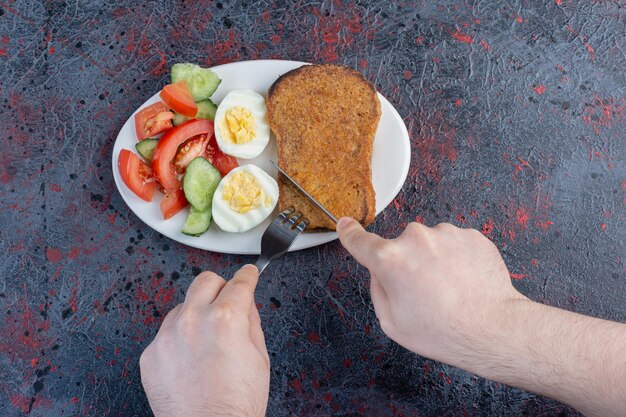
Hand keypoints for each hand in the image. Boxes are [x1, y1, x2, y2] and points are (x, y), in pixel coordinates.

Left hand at [140, 265, 268, 416]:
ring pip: (183, 306)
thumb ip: (251, 322)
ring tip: (207, 343)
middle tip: (228, 302)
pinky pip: (166, 333)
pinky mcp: (150, 354)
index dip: (247, 276)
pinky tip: (190, 361)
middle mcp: (193, 321)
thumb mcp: (260, 357)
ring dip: (197, 314)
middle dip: (220, 287)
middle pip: (205, 280)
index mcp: (225, 319)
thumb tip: (245, 304)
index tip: (248, 274)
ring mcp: (166, 337)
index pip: (239, 282)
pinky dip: (179, 339)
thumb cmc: (236, 404)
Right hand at [336, 218, 527, 364]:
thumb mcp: (391, 322)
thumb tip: (381, 272)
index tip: (345, 225)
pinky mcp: (471, 235)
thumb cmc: (442, 330)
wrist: (492, 328)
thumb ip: (378, 289)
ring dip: (435, 261)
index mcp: (390, 260)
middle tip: (424, 293)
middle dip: (408, 264)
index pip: (360, 241)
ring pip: (431, 244)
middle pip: (401, 247)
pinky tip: (465, 283)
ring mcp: (446, 234)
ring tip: (450, 290)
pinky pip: (455, 244)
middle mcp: (416, 238)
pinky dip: (457, 260)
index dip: (350, 234)